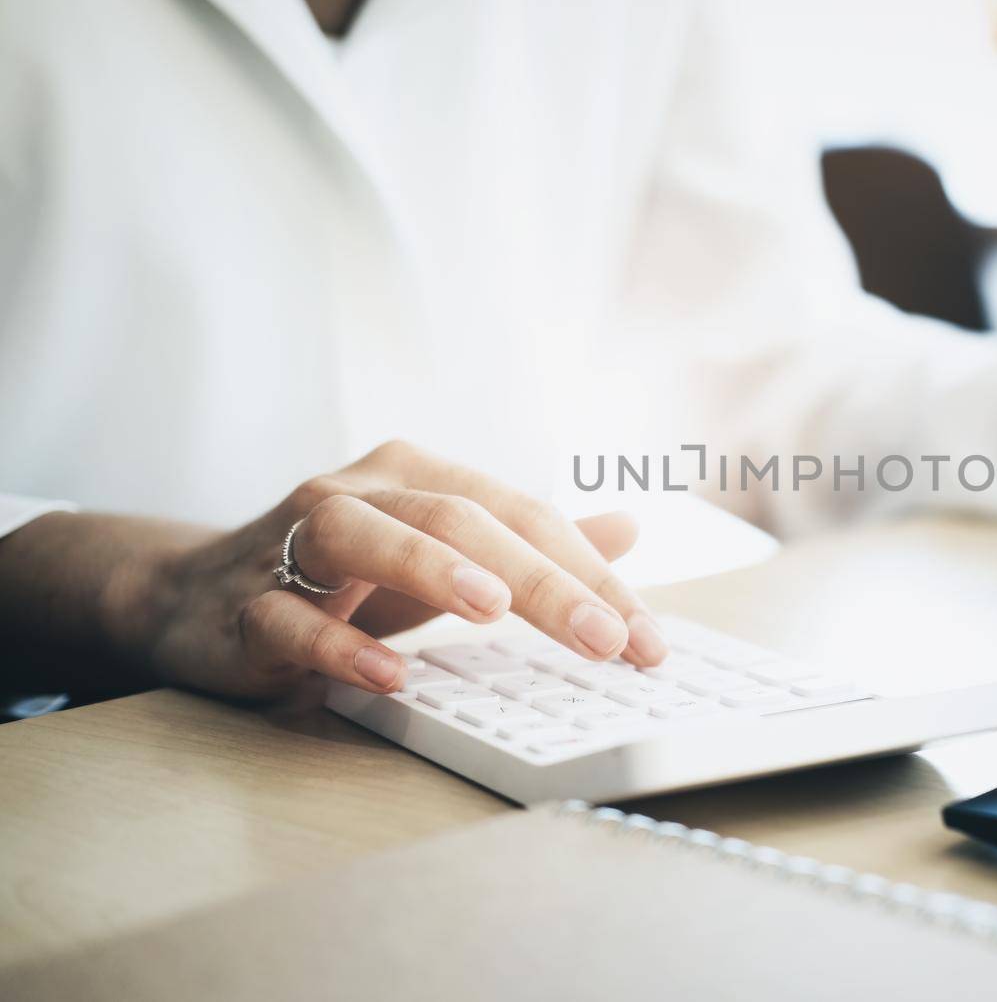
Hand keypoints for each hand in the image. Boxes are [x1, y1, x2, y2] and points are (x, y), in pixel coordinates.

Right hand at [107, 441, 668, 698]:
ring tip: (495, 610)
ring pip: (365, 537)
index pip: (522, 516)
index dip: (589, 574)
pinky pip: (289, 619)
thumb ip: (531, 546)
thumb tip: (628, 528)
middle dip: (542, 580)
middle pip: (460, 520)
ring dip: (433, 569)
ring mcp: (294, 545)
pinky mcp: (244, 605)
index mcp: (420, 478)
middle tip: (610, 638)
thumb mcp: (445, 558)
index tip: (647, 639)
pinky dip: (336, 643)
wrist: (195, 597)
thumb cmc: (343, 578)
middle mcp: (361, 493)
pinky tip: (387, 673)